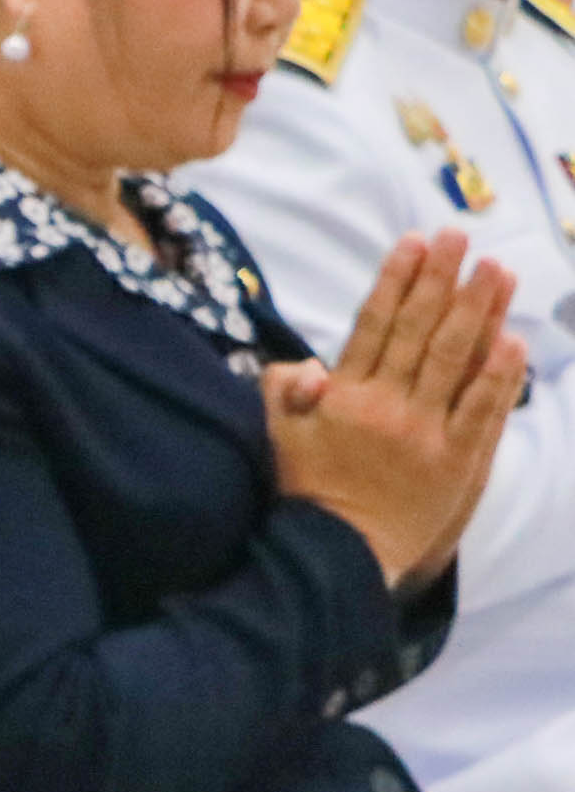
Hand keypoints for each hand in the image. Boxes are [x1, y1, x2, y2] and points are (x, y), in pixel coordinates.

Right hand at [266, 230, 525, 588]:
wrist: (336, 555)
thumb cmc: (304, 492)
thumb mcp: (278, 437)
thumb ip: (285, 392)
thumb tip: (308, 365)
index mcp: (343, 397)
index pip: (373, 325)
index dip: (396, 281)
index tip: (414, 243)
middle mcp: (387, 407)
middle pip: (419, 331)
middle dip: (440, 279)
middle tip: (459, 237)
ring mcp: (425, 433)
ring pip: (456, 360)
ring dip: (478, 311)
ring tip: (497, 270)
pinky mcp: (457, 462)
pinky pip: (482, 411)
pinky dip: (499, 376)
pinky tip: (513, 341)